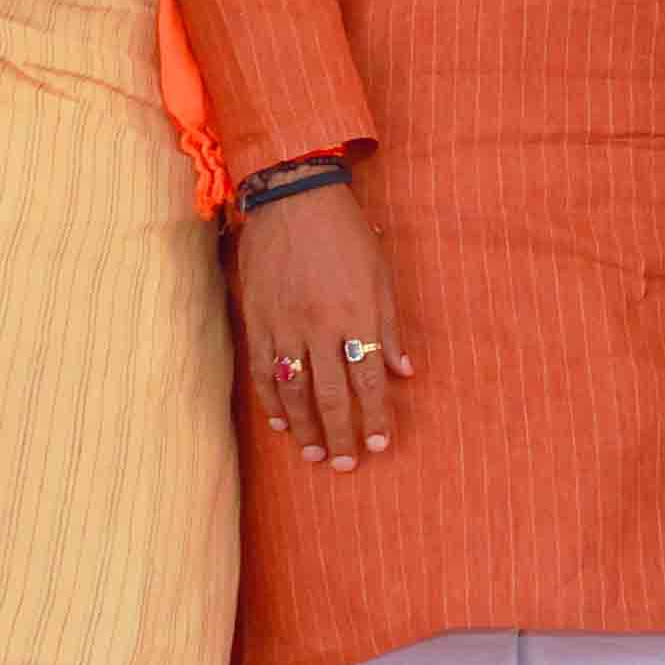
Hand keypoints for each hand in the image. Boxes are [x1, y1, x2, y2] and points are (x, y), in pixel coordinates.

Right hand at [236, 180, 412, 475]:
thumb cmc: (347, 235)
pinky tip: (282, 423)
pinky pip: (265, 372)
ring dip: (305, 427)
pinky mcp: (258, 321)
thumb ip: (391, 328)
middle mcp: (321, 327)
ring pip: (295, 390)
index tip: (380, 444)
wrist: (295, 200)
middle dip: (341, 433)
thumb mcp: (381, 276)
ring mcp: (285, 326)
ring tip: (316, 454)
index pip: (369, 379)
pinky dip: (273, 402)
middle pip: (331, 394)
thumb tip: (405, 372)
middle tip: (346, 464)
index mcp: (357, 315)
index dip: (375, 416)